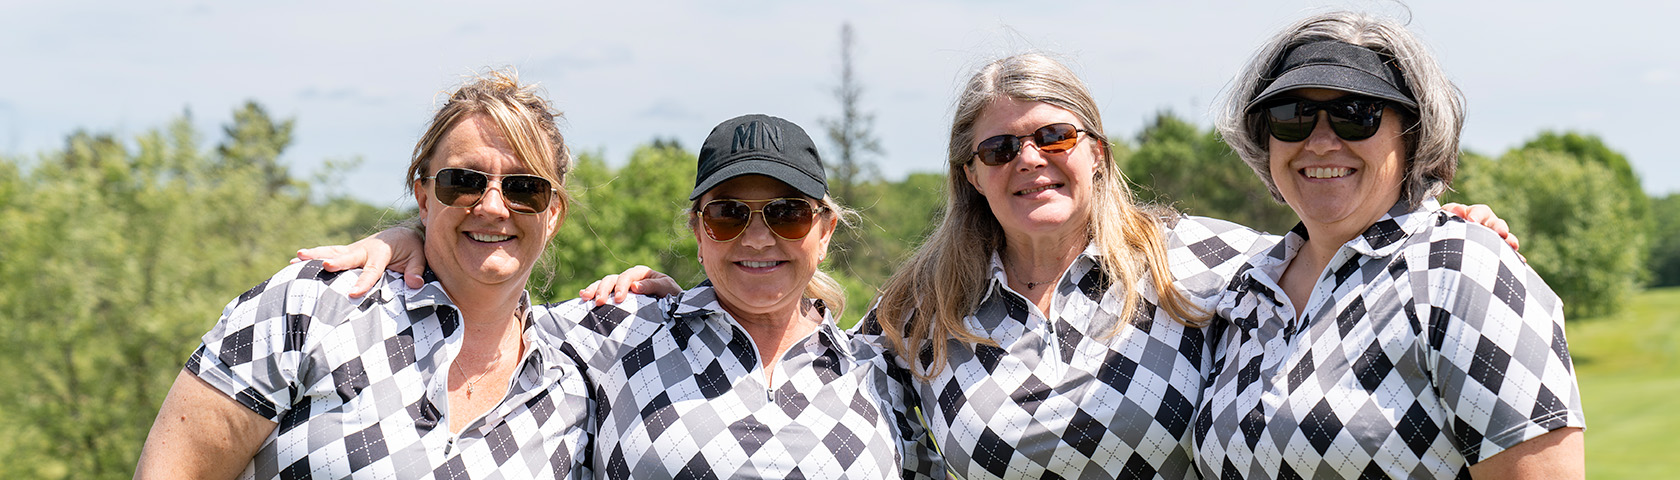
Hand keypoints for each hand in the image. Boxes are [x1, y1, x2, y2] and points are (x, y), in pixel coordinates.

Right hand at [294, 227, 426, 297]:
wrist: (402, 234)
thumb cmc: (411, 248)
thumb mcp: (419, 257)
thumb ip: (416, 271)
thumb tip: (415, 284)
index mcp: (381, 252)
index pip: (372, 270)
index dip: (364, 282)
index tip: (354, 294)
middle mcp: (364, 249)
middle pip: (347, 257)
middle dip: (336, 262)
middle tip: (324, 265)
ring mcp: (353, 250)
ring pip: (333, 252)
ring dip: (315, 255)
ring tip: (296, 258)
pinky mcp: (346, 253)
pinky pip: (329, 254)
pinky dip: (312, 257)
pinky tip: (293, 263)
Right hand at [578, 265, 681, 304]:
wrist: (674, 312)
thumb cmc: (673, 299)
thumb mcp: (668, 290)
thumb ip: (654, 286)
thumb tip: (635, 286)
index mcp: (642, 274)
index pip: (628, 276)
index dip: (622, 285)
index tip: (619, 298)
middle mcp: (629, 279)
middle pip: (612, 279)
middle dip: (604, 289)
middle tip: (599, 302)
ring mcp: (621, 289)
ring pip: (604, 284)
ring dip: (595, 290)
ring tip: (587, 299)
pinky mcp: (616, 299)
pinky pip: (601, 294)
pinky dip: (591, 293)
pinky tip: (583, 297)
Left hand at [1442, 203, 1519, 251]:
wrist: (1445, 248)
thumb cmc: (1444, 230)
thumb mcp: (1444, 220)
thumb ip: (1450, 213)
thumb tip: (1459, 210)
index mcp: (1474, 215)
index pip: (1480, 211)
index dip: (1477, 214)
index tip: (1471, 220)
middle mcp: (1487, 225)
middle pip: (1497, 223)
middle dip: (1499, 228)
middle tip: (1500, 233)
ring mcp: (1494, 239)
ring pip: (1506, 238)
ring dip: (1510, 240)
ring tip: (1512, 245)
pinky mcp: (1498, 253)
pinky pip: (1509, 255)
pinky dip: (1515, 257)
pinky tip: (1520, 261)